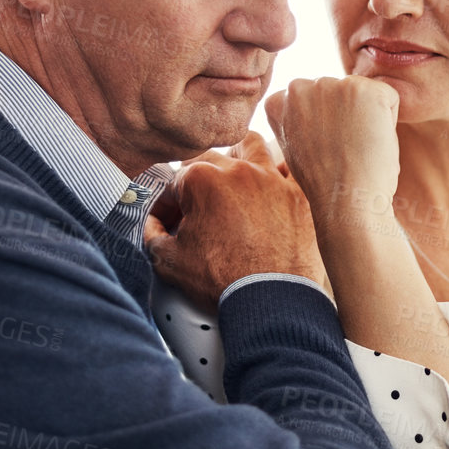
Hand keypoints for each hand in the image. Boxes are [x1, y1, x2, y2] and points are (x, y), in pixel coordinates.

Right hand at [144, 131, 323, 312]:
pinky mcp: (297, 196)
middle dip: (196, 185)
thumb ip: (152, 236)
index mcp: (202, 180)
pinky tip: (267, 191)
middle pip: (209, 162)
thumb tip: (153, 227)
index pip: (174, 182)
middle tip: (194, 213)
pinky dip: (275, 176)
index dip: (167, 205)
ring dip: (237, 158)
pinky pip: (287, 172)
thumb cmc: (223, 281)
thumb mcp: (169, 262)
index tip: (168, 223)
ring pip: (251, 148)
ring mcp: (272, 180)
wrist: (271, 301)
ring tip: (231, 183)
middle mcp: (239, 171)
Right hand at [263, 76, 400, 222]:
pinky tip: (374, 141)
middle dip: (347, 116)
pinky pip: (389, 97)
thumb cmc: (327, 184)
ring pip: (363, 93)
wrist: (345, 201)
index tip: (324, 149)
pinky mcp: (363, 89)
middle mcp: (298, 86)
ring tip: (358, 147)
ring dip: (367, 117)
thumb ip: (303, 119)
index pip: (312, 99)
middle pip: (338, 92)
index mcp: (279, 101)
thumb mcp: (298, 146)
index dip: (326, 126)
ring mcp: (330, 84)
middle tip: (343, 150)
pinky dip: (389, 120)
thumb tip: (325, 106)